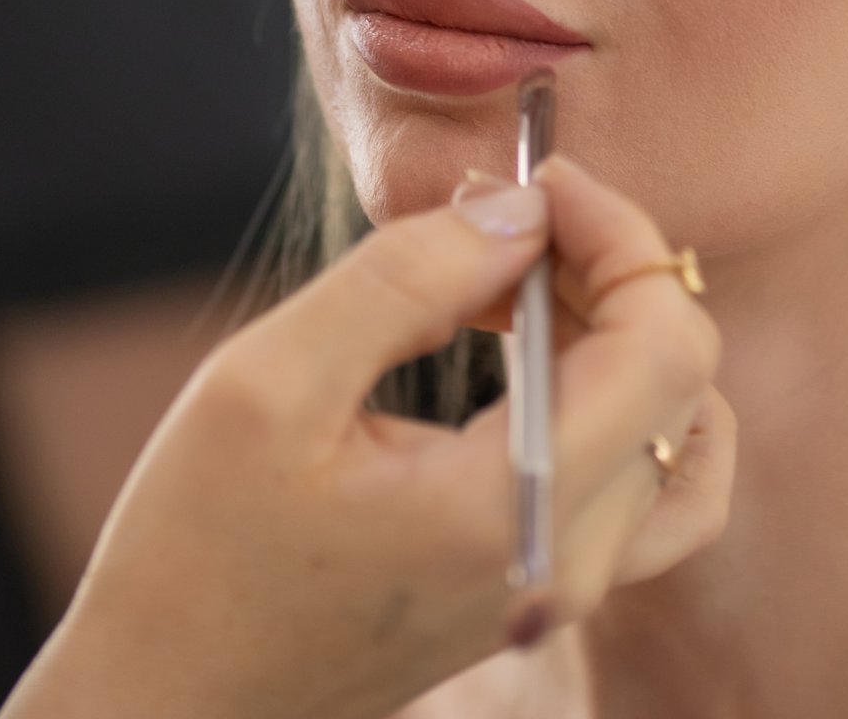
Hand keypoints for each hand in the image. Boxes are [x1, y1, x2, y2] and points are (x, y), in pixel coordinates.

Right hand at [2, 154, 731, 718]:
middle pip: (681, 378)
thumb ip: (406, 279)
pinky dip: (620, 399)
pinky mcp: (545, 593)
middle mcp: (568, 563)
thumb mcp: (270, 382)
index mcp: (510, 510)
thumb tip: (520, 211)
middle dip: (613, 267)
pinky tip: (533, 357)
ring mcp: (565, 589)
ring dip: (621, 329)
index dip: (622, 237)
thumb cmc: (194, 552)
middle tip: (508, 217)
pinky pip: (647, 486)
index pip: (664, 347)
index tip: (540, 180)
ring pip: (678, 428)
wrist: (166, 700)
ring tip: (516, 282)